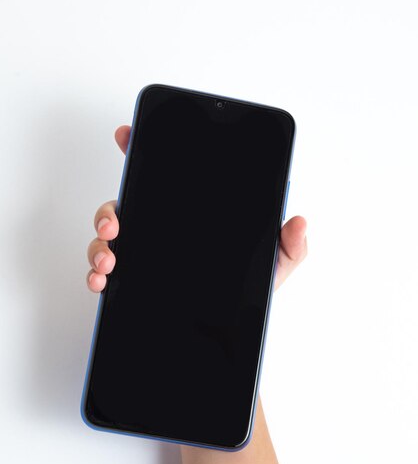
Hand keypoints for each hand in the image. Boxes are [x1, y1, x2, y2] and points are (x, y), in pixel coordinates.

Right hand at [86, 126, 307, 292]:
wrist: (229, 327)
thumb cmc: (252, 290)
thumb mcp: (276, 264)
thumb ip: (289, 245)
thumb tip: (299, 222)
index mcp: (194, 213)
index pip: (166, 175)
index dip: (141, 150)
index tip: (126, 136)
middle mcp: (164, 227)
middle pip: (126, 203)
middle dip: (110, 210)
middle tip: (115, 225)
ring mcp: (145, 252)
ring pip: (109, 235)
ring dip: (99, 244)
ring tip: (109, 259)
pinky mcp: (132, 279)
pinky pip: (105, 270)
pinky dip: (95, 273)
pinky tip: (101, 280)